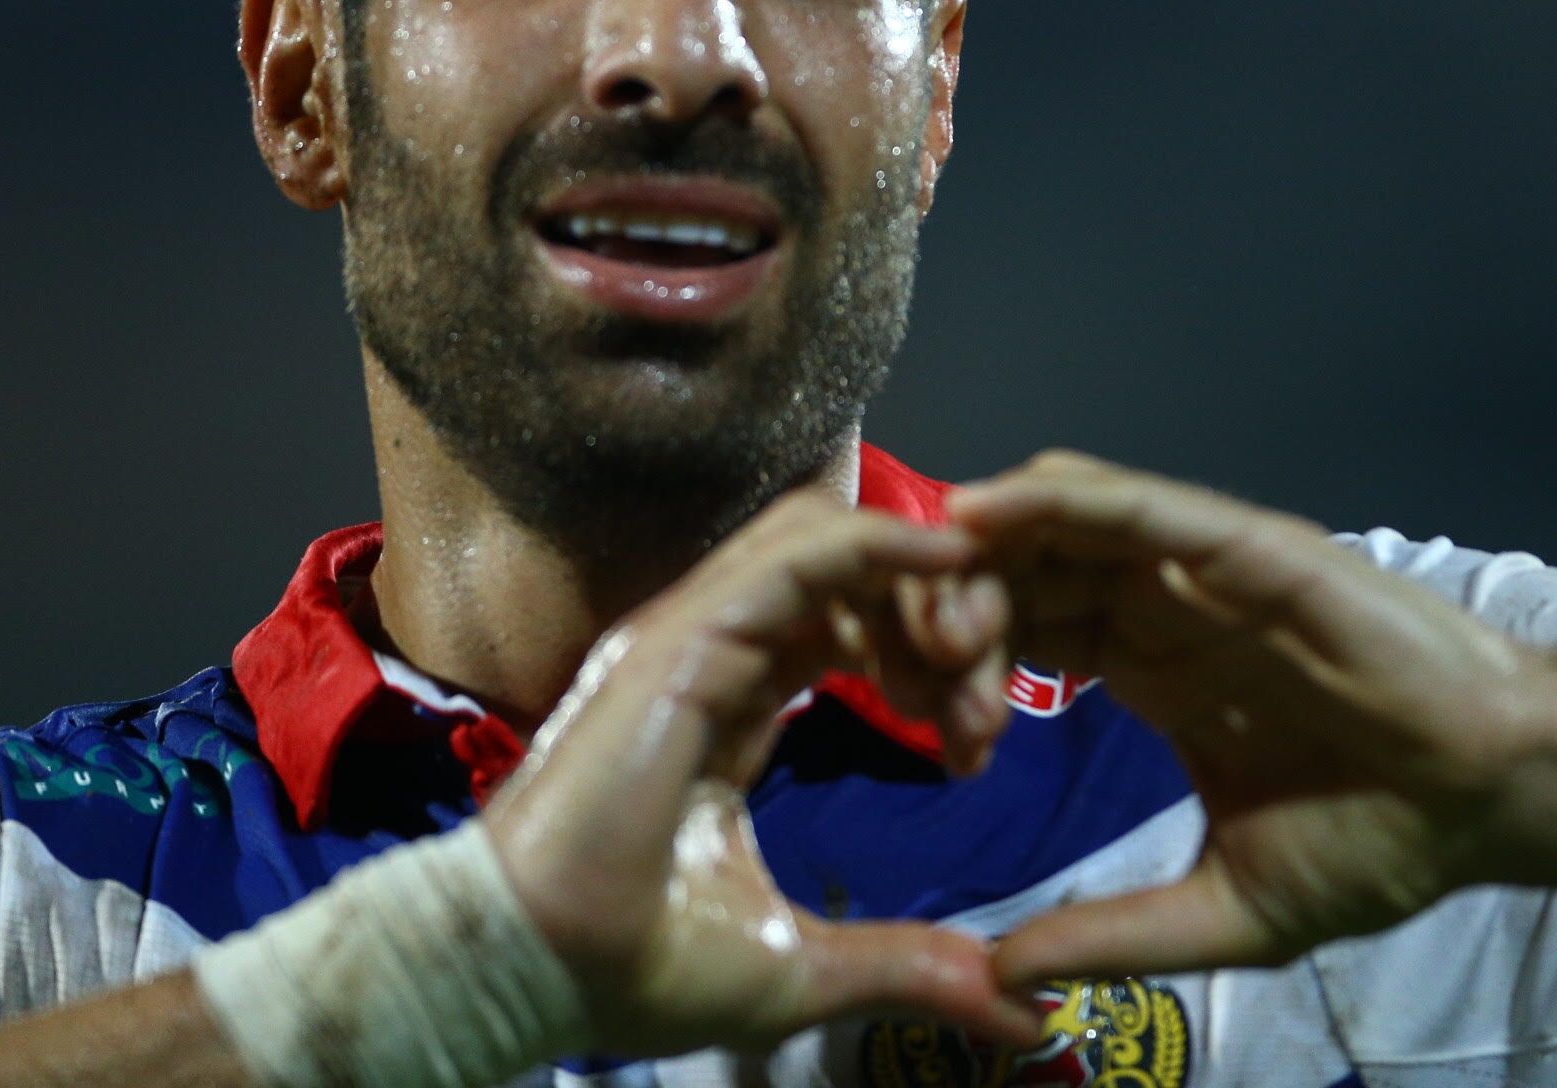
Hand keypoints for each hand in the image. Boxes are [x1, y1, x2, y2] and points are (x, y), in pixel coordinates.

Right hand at [479, 488, 1039, 1057]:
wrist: (535, 970)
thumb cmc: (638, 964)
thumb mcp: (802, 966)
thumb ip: (907, 964)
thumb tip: (1021, 1014)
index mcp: (730, 700)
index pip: (841, 624)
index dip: (923, 655)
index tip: (979, 737)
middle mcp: (711, 650)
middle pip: (847, 574)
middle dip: (934, 614)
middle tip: (990, 702)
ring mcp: (693, 633)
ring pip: (828, 545)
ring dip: (918, 577)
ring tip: (978, 642)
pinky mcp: (686, 636)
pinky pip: (797, 554)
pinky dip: (878, 543)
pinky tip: (947, 560)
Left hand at [946, 451, 1542, 984]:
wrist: (1490, 799)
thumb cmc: (1379, 839)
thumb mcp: (1225, 908)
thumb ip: (1113, 934)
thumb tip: (1001, 979)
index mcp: (1150, 669)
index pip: (1022, 636)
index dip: (959, 669)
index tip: (931, 738)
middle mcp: (1163, 606)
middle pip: (1021, 572)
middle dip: (951, 606)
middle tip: (908, 667)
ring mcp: (1201, 569)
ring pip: (1061, 526)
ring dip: (986, 551)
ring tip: (930, 597)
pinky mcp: (1244, 547)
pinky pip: (1137, 506)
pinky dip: (1063, 499)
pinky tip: (991, 512)